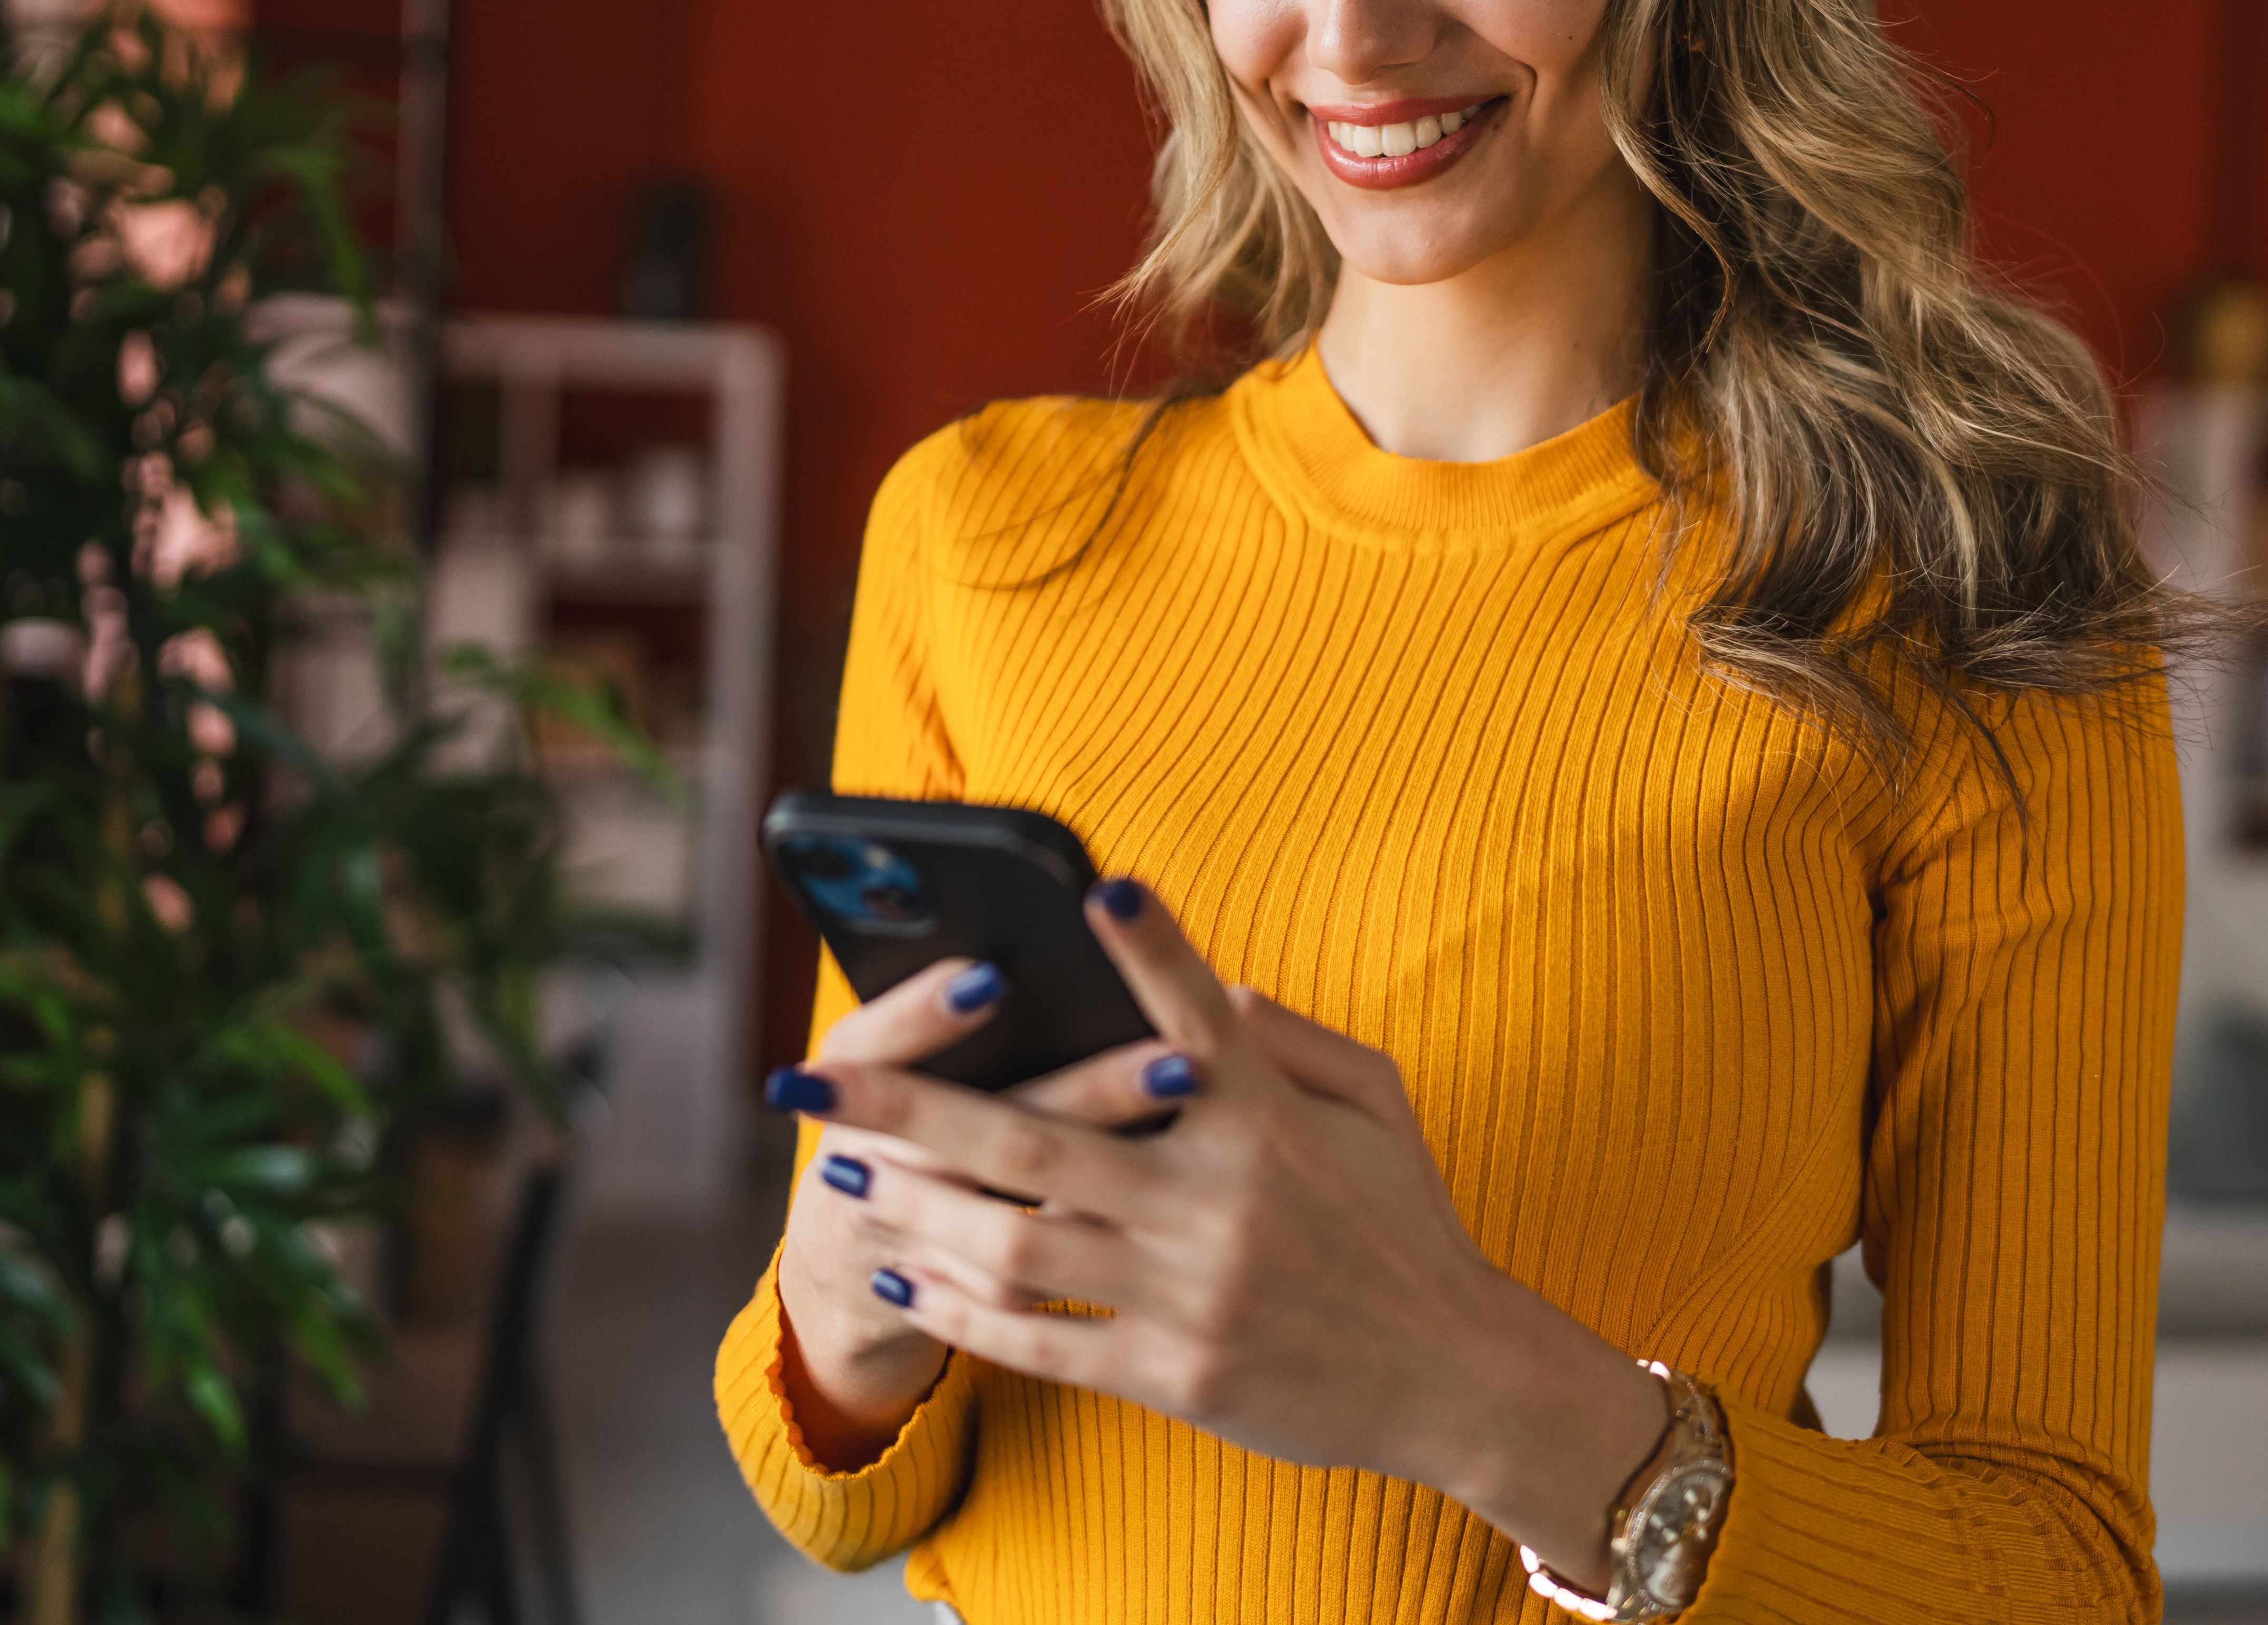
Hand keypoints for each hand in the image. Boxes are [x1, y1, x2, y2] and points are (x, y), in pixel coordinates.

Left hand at [772, 882, 1666, 1584]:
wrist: (1454, 1376)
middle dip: (913, 1103)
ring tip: (844, 1178)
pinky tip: (908, 1282)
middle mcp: (1220, 1201)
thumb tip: (1209, 986)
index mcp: (1268, 1122)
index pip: (1198, 1015)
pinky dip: (966, 1315)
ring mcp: (1193, 1293)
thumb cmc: (1405, 1224)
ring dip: (915, 1210)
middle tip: (813, 1076)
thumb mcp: (1377, 1104)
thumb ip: (1289, 1039)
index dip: (1154, 948)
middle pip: (1040, 1139)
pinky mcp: (1180, 1374)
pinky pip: (1047, 1343)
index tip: (1097, 890)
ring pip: (1017, 1245)